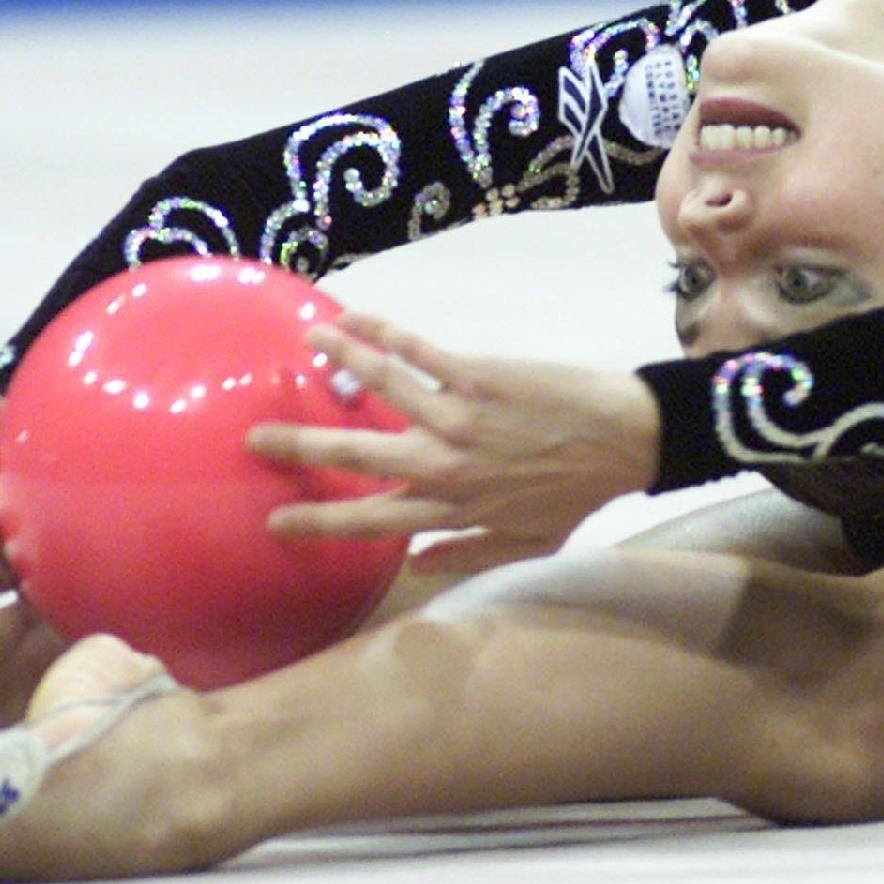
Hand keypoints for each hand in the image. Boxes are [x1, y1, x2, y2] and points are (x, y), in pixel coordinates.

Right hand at [247, 311, 661, 574]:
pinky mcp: (476, 375)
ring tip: (307, 342)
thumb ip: (466, 556)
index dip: (319, 524)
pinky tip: (351, 317)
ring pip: (380, 388)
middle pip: (356, 458)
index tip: (274, 523)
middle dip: (301, 449)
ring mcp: (457, 417)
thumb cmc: (579, 493)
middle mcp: (444, 465)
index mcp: (452, 509)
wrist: (628, 439)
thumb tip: (413, 566)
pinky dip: (380, 332)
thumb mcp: (528, 544)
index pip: (370, 522)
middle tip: (255, 438)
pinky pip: (416, 351)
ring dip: (338, 362)